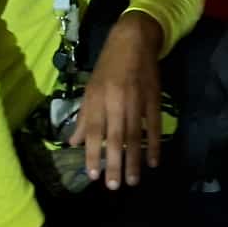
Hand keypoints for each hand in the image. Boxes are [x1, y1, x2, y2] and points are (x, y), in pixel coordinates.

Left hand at [71, 10, 163, 189]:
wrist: (133, 39)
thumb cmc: (108, 66)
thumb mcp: (90, 88)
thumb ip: (84, 117)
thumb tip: (73, 143)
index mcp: (98, 98)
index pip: (94, 131)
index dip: (93, 154)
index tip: (92, 175)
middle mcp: (116, 100)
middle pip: (115, 137)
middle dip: (114, 164)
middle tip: (114, 187)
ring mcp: (137, 100)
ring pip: (135, 135)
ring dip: (134, 160)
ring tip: (132, 181)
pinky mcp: (154, 98)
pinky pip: (154, 125)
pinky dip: (154, 144)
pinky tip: (153, 161)